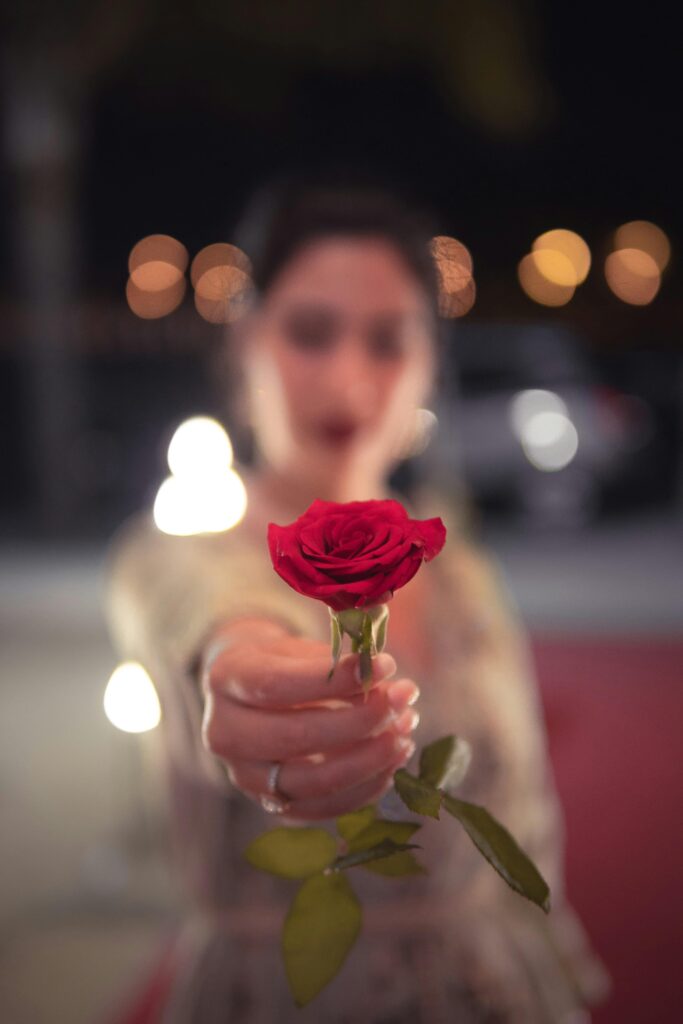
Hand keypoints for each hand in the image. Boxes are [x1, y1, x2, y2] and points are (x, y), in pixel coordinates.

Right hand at [200, 616, 419, 820]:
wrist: (250, 694)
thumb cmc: (282, 662)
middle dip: (359, 722)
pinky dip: (365, 788)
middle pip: (293, 737)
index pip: (277, 685)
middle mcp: (225, 734)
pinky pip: (323, 808)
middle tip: (402, 701)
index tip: (387, 665)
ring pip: (310, 782)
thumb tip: (385, 684)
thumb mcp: (300, 648)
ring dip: (369, 760)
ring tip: (404, 731)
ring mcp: (246, 776)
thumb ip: (336, 664)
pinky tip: (393, 760)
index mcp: (227, 680)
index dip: (336, 679)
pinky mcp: (272, 804)